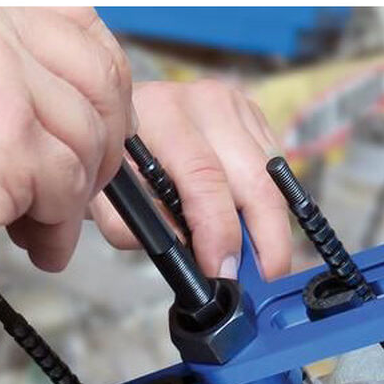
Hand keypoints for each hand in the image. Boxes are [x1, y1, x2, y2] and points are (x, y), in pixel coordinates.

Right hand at [0, 7, 132, 288]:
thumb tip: (67, 102)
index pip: (77, 20)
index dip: (103, 78)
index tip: (105, 118)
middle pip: (99, 78)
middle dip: (105, 141)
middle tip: (88, 180)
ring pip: (88, 140)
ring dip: (76, 195)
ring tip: (41, 222)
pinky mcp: (7, 143)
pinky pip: (69, 189)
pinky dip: (59, 226)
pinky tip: (35, 241)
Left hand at [91, 79, 291, 280]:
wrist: (118, 120)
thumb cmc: (115, 164)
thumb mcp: (107, 200)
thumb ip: (134, 229)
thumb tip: (186, 252)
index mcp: (161, 116)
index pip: (205, 177)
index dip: (221, 231)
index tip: (224, 271)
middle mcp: (204, 103)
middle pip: (256, 179)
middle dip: (267, 240)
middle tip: (264, 280)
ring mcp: (236, 106)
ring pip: (273, 180)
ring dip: (271, 228)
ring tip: (258, 262)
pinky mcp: (255, 117)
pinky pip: (275, 173)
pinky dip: (269, 207)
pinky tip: (252, 225)